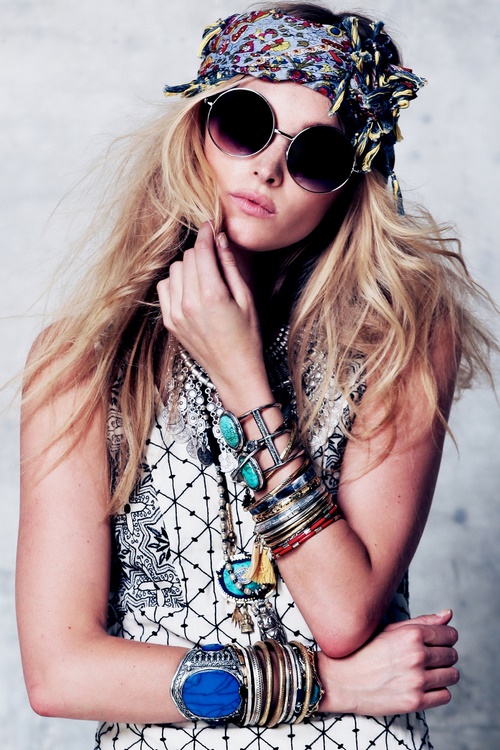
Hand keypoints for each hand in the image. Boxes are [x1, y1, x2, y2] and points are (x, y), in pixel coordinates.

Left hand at [157, 223, 265, 400]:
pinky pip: (165, 288)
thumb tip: (220, 239)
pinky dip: (176, 284)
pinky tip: (191, 291)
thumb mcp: (246, 299)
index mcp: (212, 295)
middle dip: (200, 253)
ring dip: (188, 268)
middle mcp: (189, 303)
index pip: (201, 251)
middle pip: (186, 258)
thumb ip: (230, 267)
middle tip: (214, 258)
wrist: (234, 370)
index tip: (210, 227)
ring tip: (204, 278)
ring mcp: (176, 313)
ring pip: (174, 271)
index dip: (206, 235)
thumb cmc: (247, 336)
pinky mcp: (169, 321)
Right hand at [317, 610, 458, 715]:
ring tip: (426, 672)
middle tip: (428, 658)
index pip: (449, 635)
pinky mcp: (415, 701)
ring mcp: (417, 680)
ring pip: (452, 676)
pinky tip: (423, 686)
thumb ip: (422, 621)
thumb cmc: (363, 650)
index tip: (437, 642)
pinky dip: (438, 691)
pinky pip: (445, 696)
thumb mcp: (390, 629)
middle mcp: (417, 656)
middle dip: (444, 655)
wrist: (340, 679)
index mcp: (411, 634)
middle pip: (452, 655)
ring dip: (443, 674)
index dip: (446, 638)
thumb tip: (449, 614)